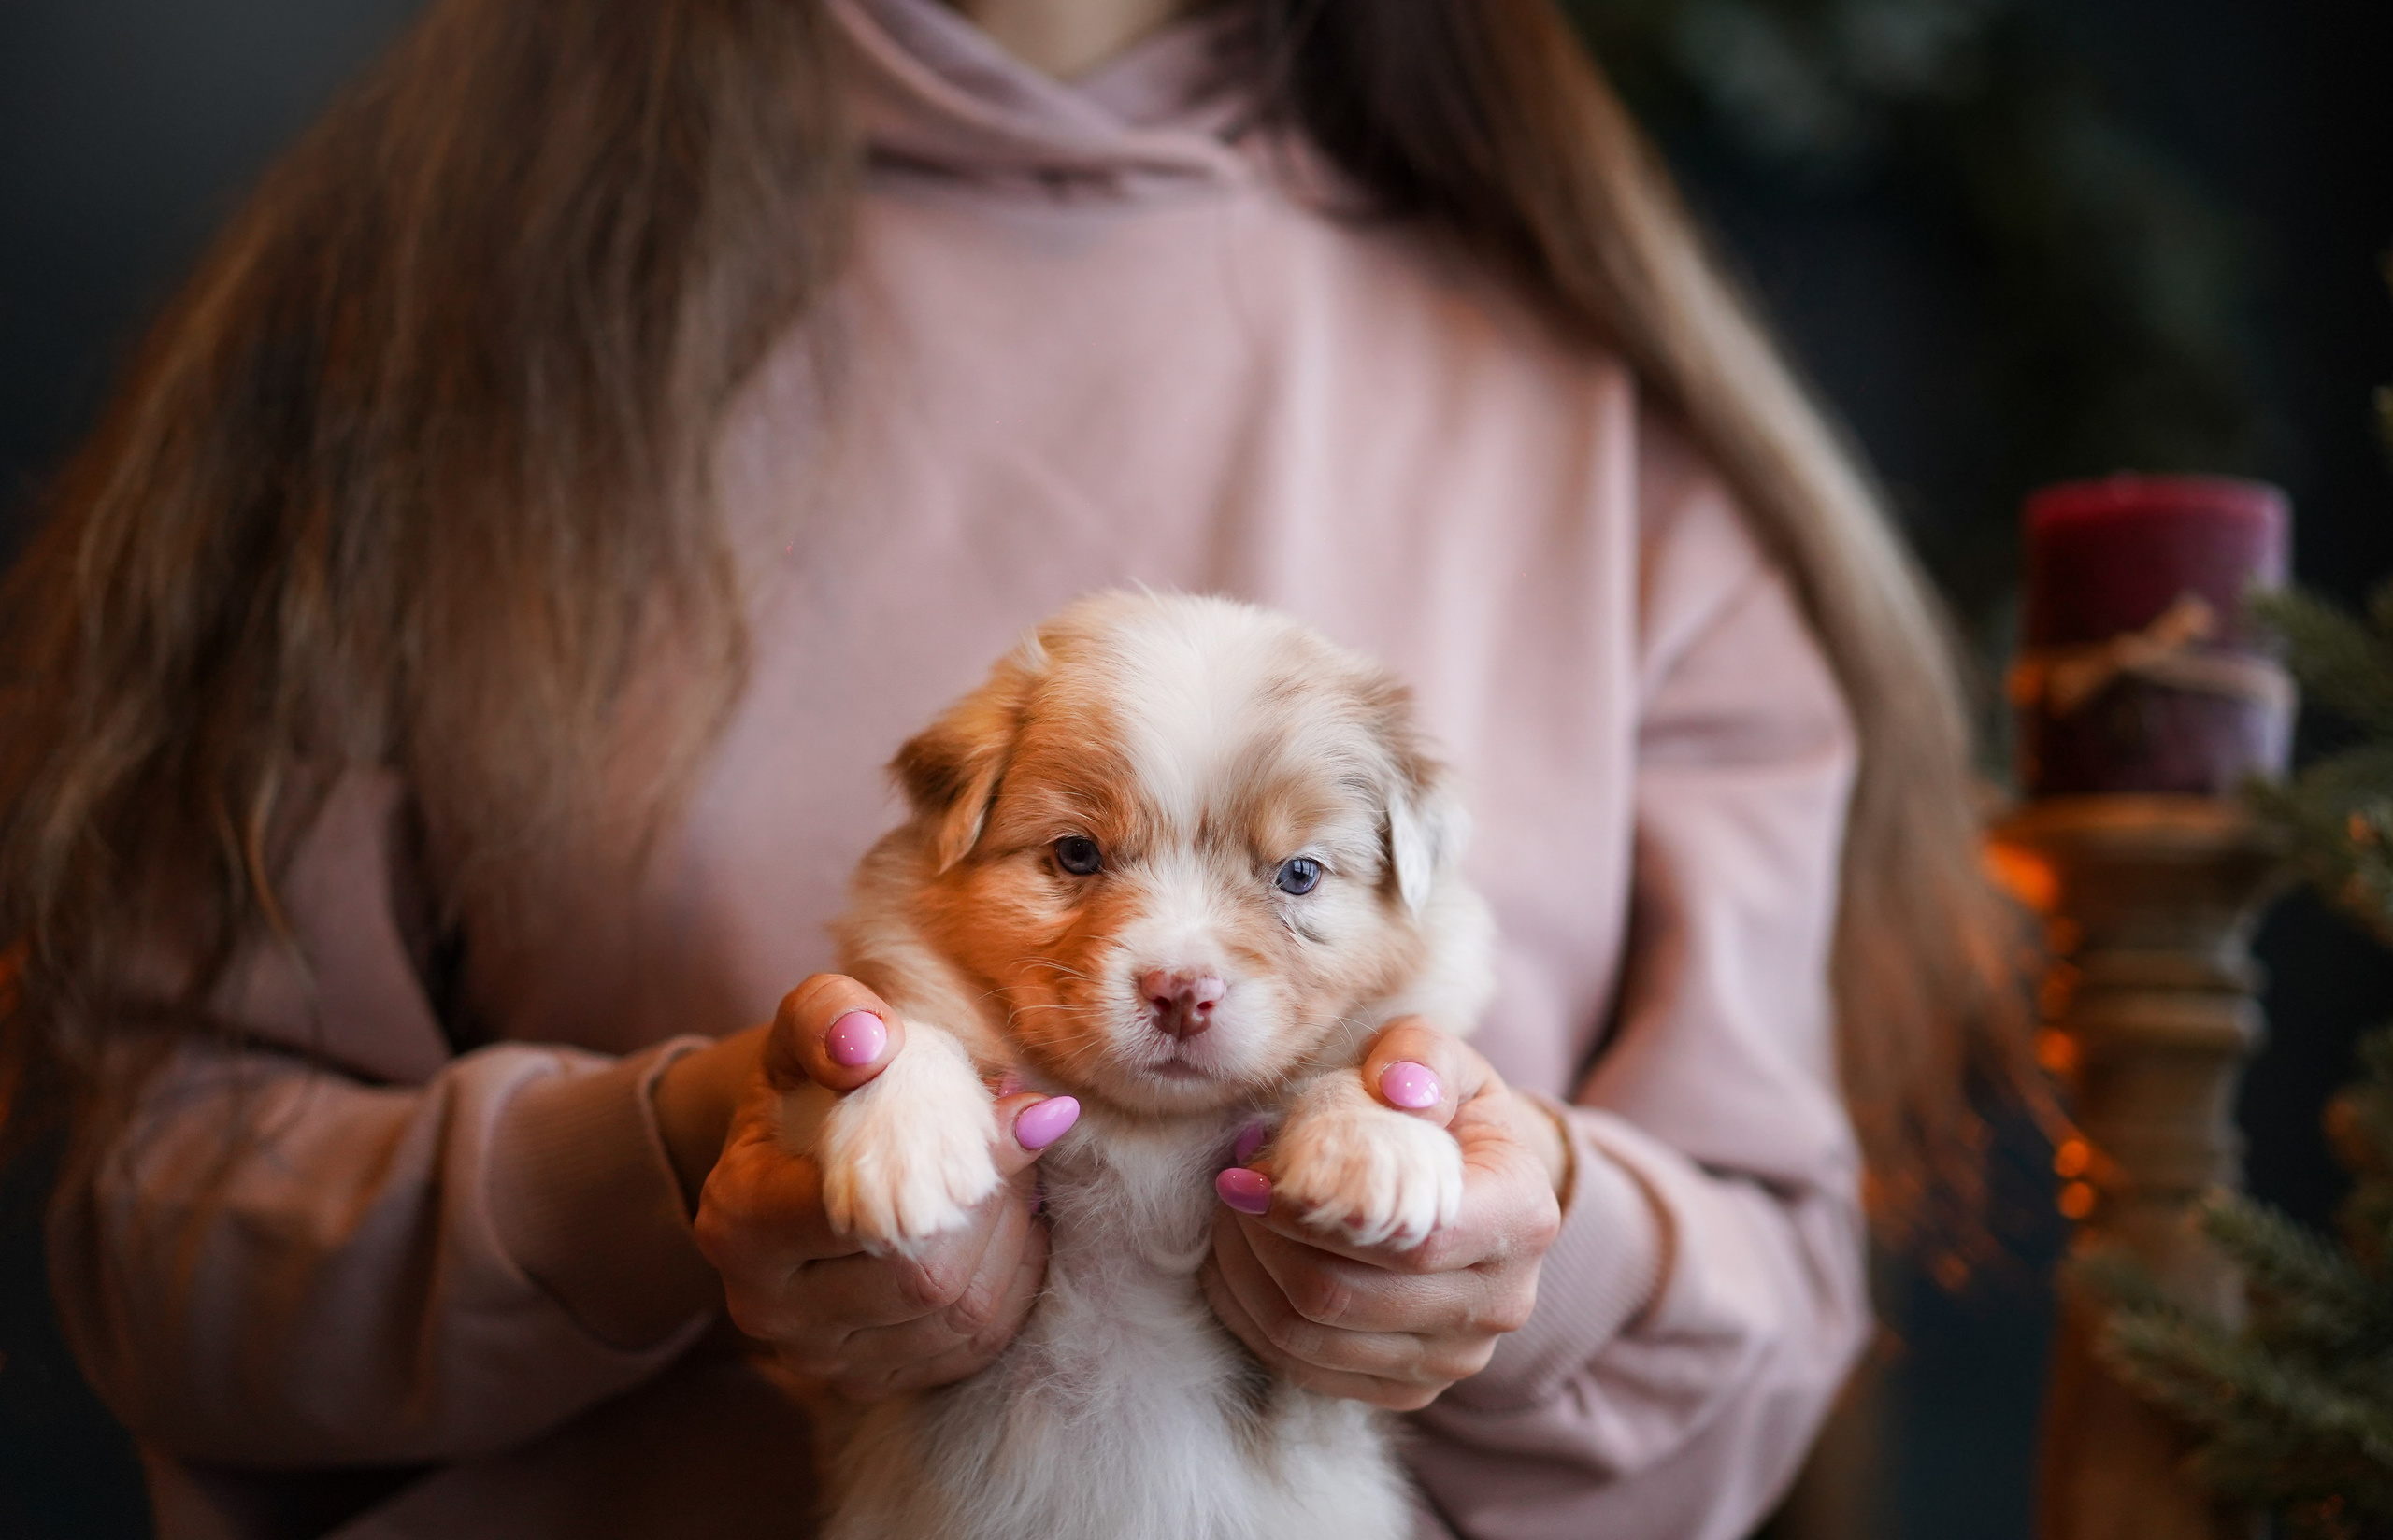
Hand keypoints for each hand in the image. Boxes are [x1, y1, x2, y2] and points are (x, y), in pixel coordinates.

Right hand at [686, 974, 1075, 1399]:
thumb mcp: (809, 1025)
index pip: (869, 1216)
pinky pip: (972, 1349)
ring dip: (1014, 1242)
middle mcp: (764, 1305)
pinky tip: (1008, 1232)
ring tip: (1016, 1180)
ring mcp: (814, 1355)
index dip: (962, 1166)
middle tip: (1019, 1146)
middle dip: (995, 1207)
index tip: (1015, 1109)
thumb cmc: (814, 1077)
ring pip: (958, 1317)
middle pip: (924, 1277)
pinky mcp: (865, 1380)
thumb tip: (876, 1043)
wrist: (796, 1147)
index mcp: (739, 1217)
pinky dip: (1012, 1286)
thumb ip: (834, 1018)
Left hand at [1199, 1020, 1566, 1410]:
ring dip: (1248, 1281)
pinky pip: (1309, 1371)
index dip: (1312, 1215)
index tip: (1250, 1175)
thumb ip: (1419, 1056)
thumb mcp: (1438, 1060)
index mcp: (1522, 1215)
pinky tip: (1238, 1267)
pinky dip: (1254, 1321)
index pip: (1409, 1240)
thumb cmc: (1441, 1111)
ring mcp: (1458, 1356)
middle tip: (1229, 1190)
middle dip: (1263, 1242)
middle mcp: (1501, 1300)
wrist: (1474, 1187)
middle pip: (1346, 1296)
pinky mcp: (1413, 1389)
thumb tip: (1398, 1093)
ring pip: (1315, 1341)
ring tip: (1229, 1221)